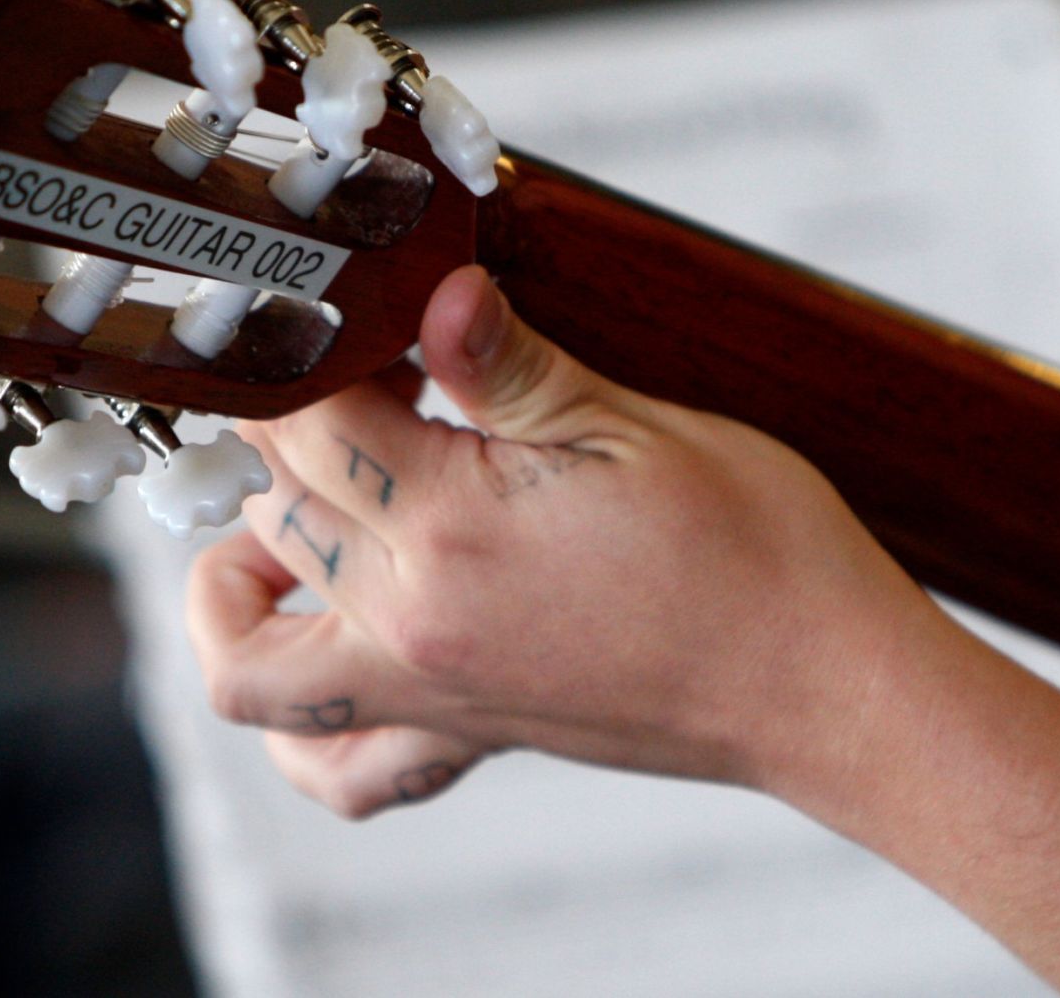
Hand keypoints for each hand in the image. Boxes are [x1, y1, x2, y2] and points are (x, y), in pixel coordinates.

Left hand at [186, 264, 935, 816]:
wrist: (825, 684)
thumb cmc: (756, 549)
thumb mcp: (631, 424)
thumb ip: (506, 363)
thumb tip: (435, 289)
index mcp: (453, 526)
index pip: (306, 421)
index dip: (311, 350)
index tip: (344, 312)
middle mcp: (413, 623)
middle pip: (267, 510)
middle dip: (283, 428)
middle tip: (347, 378)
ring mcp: (426, 694)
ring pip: (246, 660)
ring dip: (235, 578)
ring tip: (294, 506)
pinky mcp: (459, 738)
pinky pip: (330, 769)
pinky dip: (290, 727)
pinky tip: (323, 644)